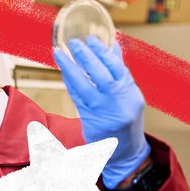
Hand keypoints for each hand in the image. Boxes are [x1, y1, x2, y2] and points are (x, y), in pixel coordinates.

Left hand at [53, 35, 150, 188]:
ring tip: (59, 53)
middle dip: (86, 56)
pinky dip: (69, 82)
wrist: (126, 151)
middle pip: (100, 74)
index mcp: (130, 93)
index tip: (91, 39)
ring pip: (83, 85)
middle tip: (74, 43)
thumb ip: (120, 71)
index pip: (116, 67)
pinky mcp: (89, 119)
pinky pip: (76, 96)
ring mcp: (103, 111)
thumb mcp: (130, 95)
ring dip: (69, 67)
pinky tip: (62, 71)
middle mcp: (118, 101)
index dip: (102, 51)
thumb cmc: (127, 117)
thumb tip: (113, 45)